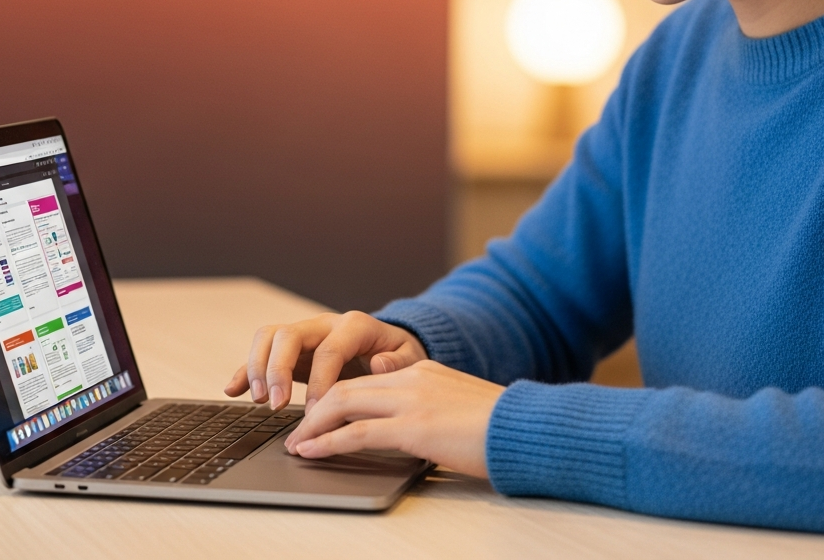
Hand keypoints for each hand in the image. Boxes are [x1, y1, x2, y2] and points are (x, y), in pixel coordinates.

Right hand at [224, 311, 427, 412]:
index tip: (316, 413)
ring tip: (261, 400)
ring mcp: (305, 335)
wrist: (390, 347)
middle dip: (278, 370)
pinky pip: (261, 352)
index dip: (319, 382)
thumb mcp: (410, 358)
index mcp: (354, 326)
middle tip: (277, 405)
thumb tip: (377, 364)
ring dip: (258, 367)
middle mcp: (324, 325)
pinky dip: (243, 369)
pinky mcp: (291, 350)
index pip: (329, 349)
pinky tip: (232, 389)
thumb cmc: (399, 356)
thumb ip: (398, 362)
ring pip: (269, 337)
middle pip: (289, 334)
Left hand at [283, 360, 503, 477]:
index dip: (335, 397)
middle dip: (314, 409)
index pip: (364, 379)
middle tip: (296, 430)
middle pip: (346, 386)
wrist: (527, 427)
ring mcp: (410, 400)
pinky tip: (312, 453)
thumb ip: (429, 405)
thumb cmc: (499, 425)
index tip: (317, 415)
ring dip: (313, 426)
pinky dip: (328, 442)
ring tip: (296, 444)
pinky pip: (357, 432)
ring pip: (343, 403)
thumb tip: (410, 426)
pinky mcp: (414, 427)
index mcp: (421, 370)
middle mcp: (410, 378)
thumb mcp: (456, 405)